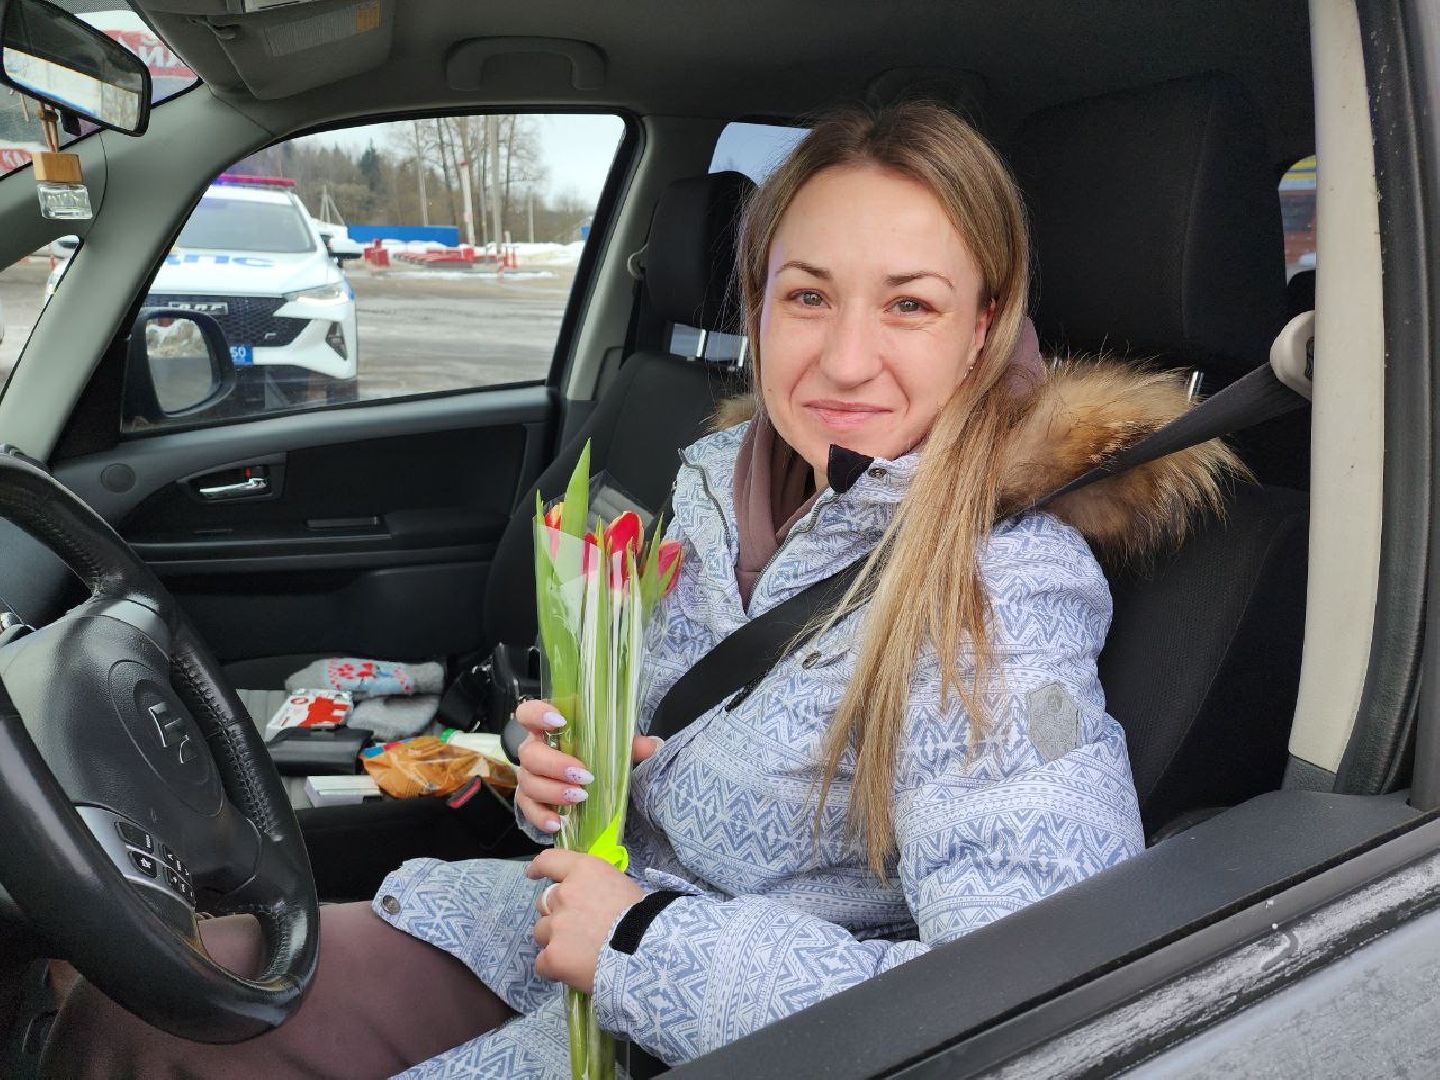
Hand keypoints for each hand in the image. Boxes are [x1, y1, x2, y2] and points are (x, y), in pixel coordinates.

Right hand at [514, 699, 663, 835]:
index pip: (528, 713)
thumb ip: (629, 744)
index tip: (560, 721)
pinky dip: (541, 817)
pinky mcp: (530, 802)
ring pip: (528, 783)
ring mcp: (529, 776)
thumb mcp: (612, 747)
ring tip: (580, 798)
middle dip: (555, 765)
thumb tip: (652, 746)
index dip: (537, 714)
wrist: (586, 784)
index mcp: (548, 729)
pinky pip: (528, 810)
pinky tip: (558, 823)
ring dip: (553, 792)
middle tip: (584, 776)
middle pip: (529, 754)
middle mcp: (534, 750)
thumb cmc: (593, 757)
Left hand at [527, 849, 644, 992]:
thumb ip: (596, 888)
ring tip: (578, 954)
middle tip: (576, 929)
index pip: (550, 860)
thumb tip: (588, 901)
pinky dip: (553, 968)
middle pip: (544, 902)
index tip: (532, 873)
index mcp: (584, 871)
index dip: (539, 868)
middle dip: (555, 914)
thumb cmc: (645, 918)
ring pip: (541, 933)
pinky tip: (571, 972)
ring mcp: (556, 926)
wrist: (649, 952)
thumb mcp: (622, 886)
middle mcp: (564, 894)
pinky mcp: (553, 956)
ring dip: (554, 940)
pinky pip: (542, 963)